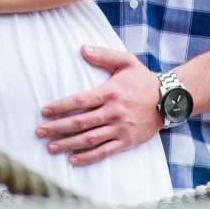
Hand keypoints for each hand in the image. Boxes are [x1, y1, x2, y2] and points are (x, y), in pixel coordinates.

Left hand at [36, 44, 162, 165]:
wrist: (170, 99)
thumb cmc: (143, 80)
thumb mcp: (126, 61)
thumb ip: (103, 55)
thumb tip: (82, 49)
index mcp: (110, 92)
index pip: (79, 101)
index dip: (60, 107)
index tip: (45, 111)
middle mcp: (113, 112)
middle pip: (80, 122)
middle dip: (57, 128)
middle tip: (39, 132)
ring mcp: (120, 128)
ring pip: (89, 139)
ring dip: (68, 144)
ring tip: (51, 147)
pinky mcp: (127, 141)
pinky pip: (104, 151)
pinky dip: (88, 157)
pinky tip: (73, 159)